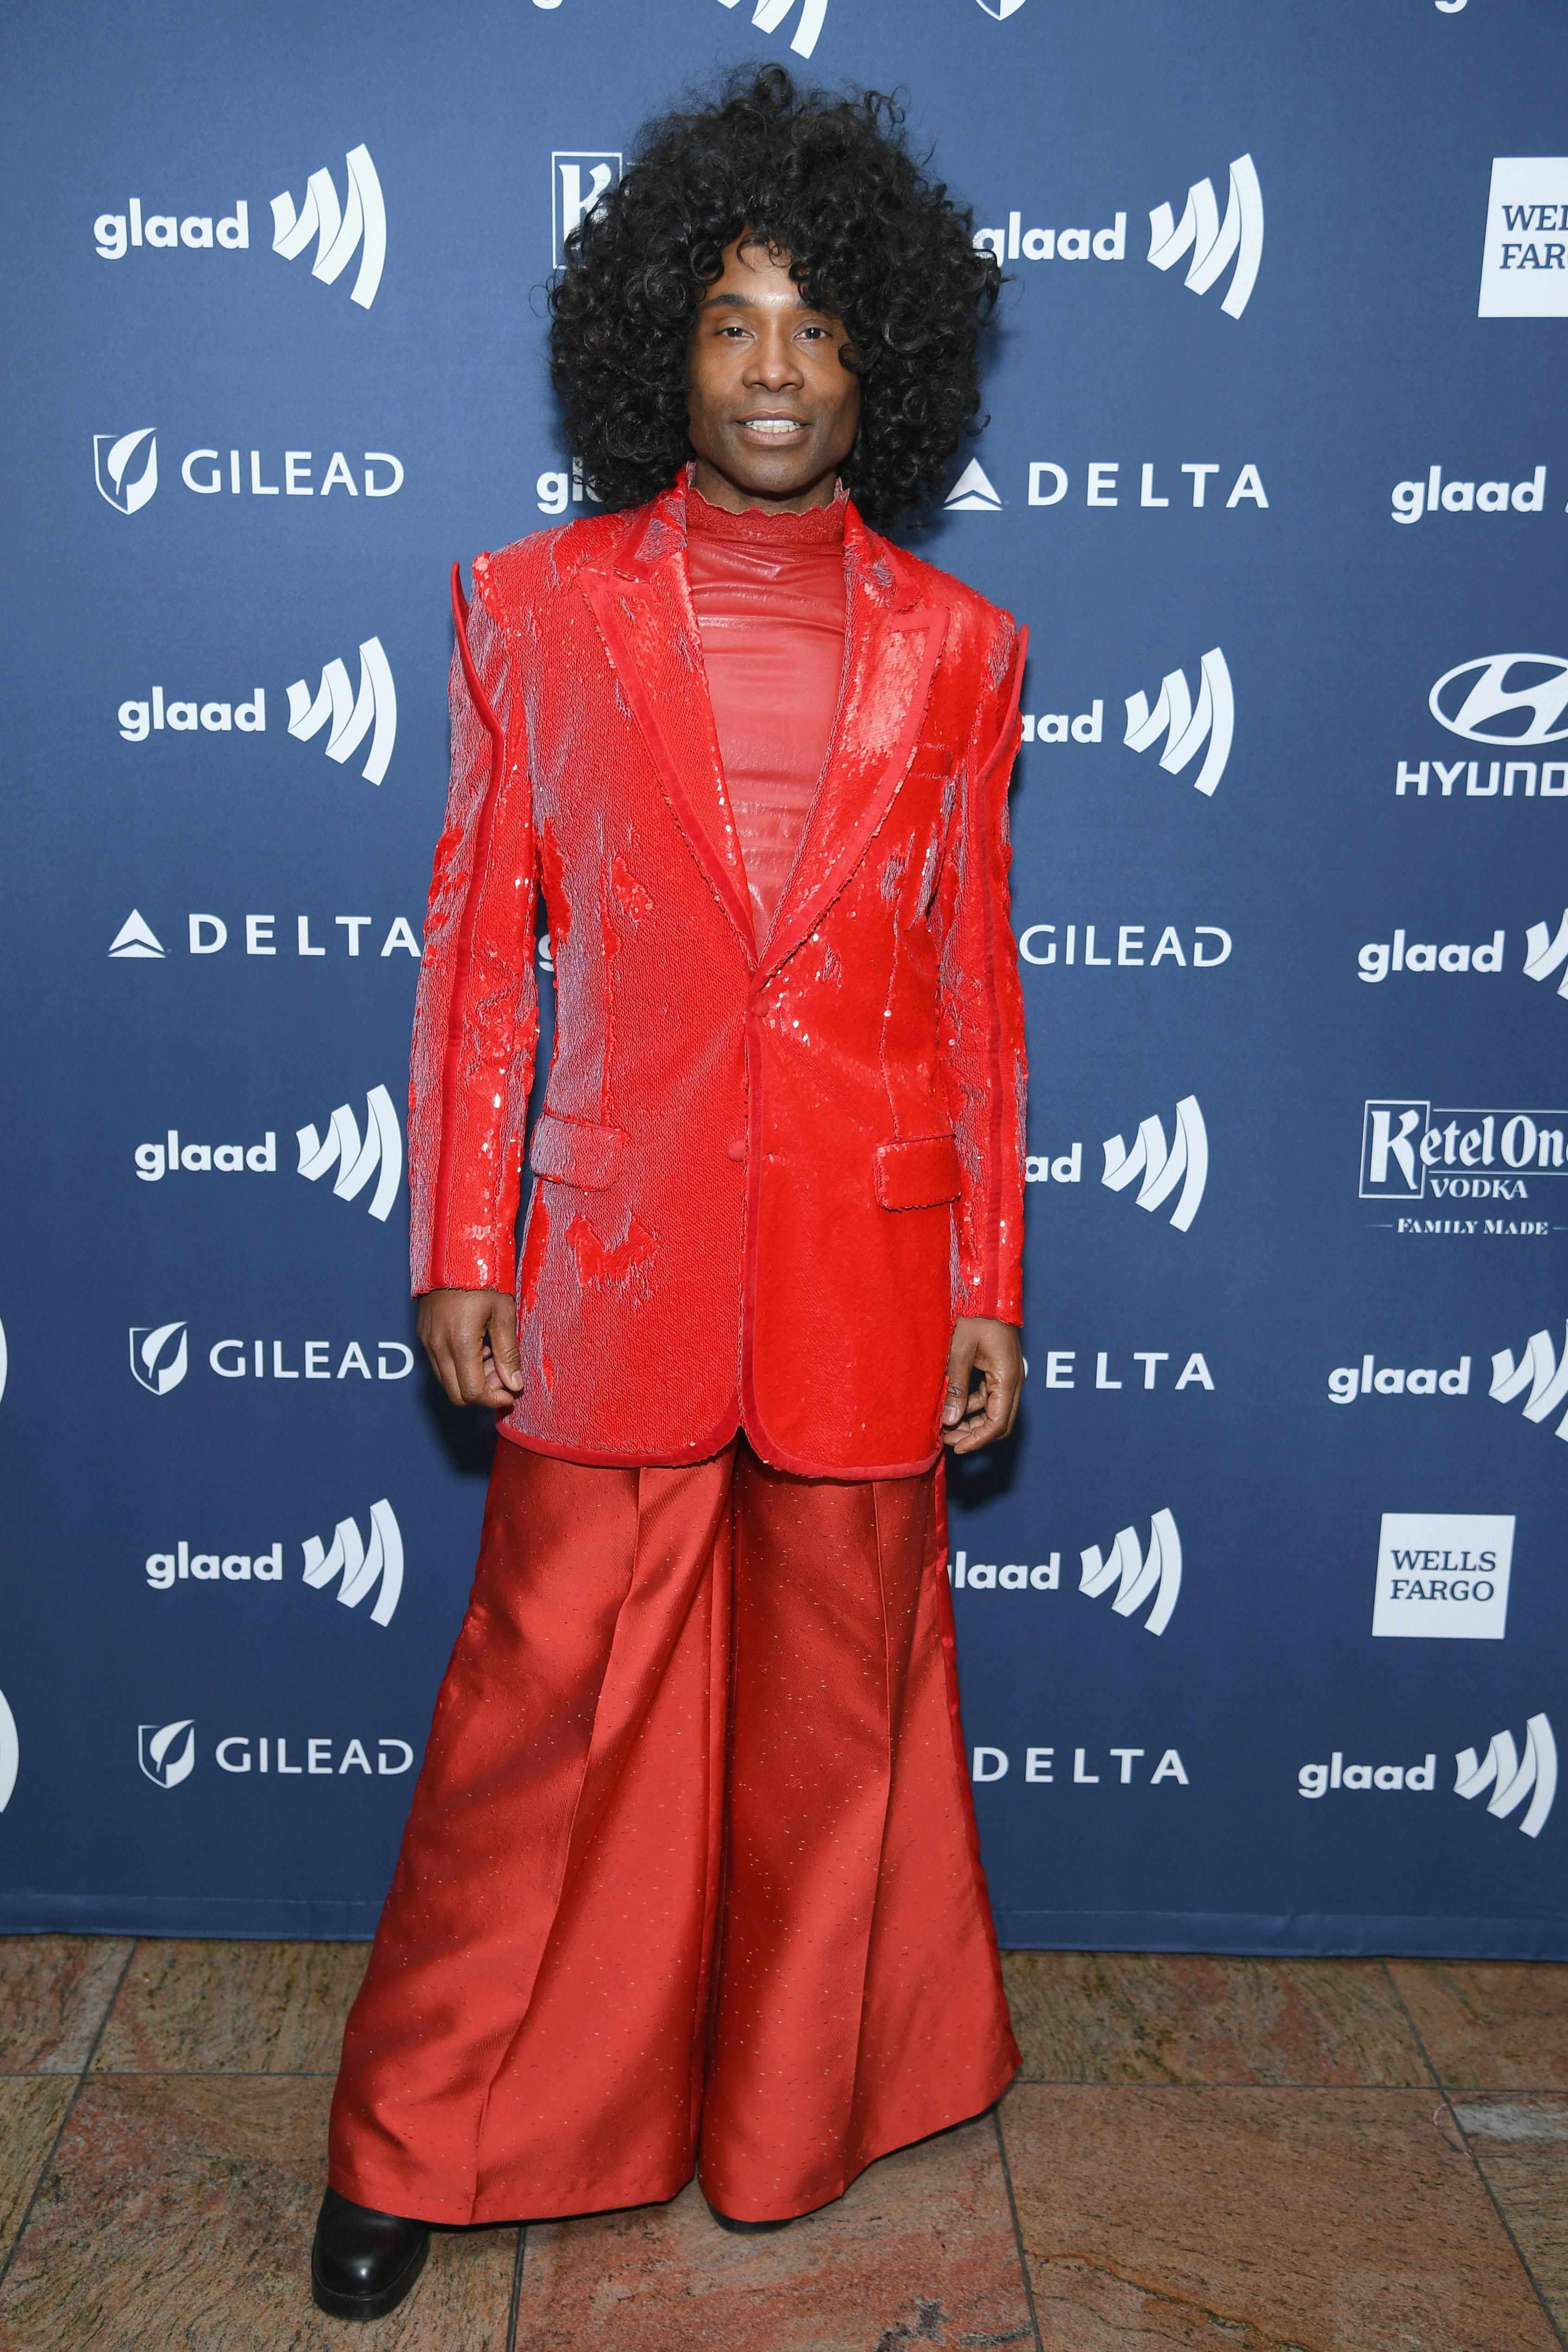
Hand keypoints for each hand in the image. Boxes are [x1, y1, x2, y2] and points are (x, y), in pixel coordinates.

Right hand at [416, 1288, 522, 1409]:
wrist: (453, 1250)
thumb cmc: (484, 1277)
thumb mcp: (504, 1312)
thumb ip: (508, 1352)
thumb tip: (514, 1385)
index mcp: (460, 1342)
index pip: (473, 1392)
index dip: (494, 1400)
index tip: (512, 1393)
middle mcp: (438, 1346)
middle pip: (457, 1394)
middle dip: (484, 1393)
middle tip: (504, 1376)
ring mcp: (427, 1341)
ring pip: (447, 1381)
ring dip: (471, 1380)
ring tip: (494, 1357)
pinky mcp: (423, 1334)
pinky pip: (440, 1365)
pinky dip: (460, 1366)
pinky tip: (478, 1347)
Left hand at [941, 1316, 1023, 1452]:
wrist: (987, 1292)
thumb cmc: (975, 1316)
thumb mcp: (959, 1352)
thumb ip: (956, 1387)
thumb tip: (950, 1420)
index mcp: (1007, 1377)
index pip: (997, 1423)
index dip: (978, 1440)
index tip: (957, 1448)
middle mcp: (1014, 1379)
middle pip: (999, 1421)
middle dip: (974, 1434)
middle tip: (948, 1438)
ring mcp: (1008, 1375)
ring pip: (993, 1410)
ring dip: (972, 1420)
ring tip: (945, 1423)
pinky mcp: (1000, 1369)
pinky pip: (989, 1395)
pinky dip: (973, 1405)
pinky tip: (953, 1405)